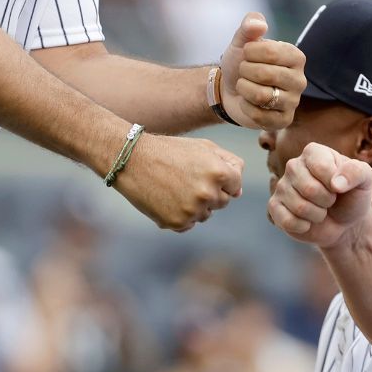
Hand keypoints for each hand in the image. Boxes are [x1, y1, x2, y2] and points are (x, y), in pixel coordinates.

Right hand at [112, 132, 242, 231]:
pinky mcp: (177, 223)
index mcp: (219, 173)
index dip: (221, 178)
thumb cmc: (170, 151)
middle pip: (223, 202)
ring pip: (206, 215)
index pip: (236, 185)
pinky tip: (167, 198)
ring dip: (196, 205)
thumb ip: (229, 164)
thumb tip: (238, 192)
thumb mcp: (204, 147)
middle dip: (210, 192)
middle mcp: (208, 193)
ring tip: (175, 187)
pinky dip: (180, 215)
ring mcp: (193, 210)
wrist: (133, 160)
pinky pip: (189, 224)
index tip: (202, 171)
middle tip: (186, 178)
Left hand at [218, 12, 306, 129]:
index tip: (246, 53)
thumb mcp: (242, 41)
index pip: (271, 52)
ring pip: (261, 95)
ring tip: (244, 86)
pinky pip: (259, 114)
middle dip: (245, 71)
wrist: (229, 89)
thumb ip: (249, 26)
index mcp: (296, 57)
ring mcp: (293, 102)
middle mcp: (300, 80)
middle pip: (266, 74)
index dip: (249, 52)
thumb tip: (259, 25)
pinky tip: (247, 102)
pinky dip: (245, 106)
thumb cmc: (241, 62)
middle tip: (244, 71)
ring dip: (244, 89)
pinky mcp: (283, 120)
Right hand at [267, 142, 371, 249]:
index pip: (321, 167)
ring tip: (321, 210)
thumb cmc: (352, 196)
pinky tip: (308, 221)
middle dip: (327, 201)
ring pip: (299, 207)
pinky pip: (287, 221)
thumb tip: (335, 183)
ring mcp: (281, 186)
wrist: (344, 223)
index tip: (340, 186)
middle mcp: (294, 165)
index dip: (336, 184)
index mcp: (314, 152)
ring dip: (318, 215)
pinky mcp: (274, 207)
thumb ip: (356, 172)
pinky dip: (304, 227)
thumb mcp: (364, 180)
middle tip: (330, 200)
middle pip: (309, 188)